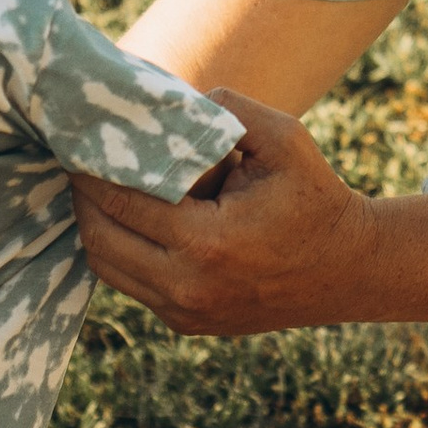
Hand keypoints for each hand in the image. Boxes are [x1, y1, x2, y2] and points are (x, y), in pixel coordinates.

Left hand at [75, 92, 381, 336]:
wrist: (348, 269)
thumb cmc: (314, 196)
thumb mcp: (283, 138)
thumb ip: (225, 109)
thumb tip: (166, 104)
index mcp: (208, 242)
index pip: (122, 201)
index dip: (92, 168)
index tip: (79, 137)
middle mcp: (188, 287)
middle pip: (100, 237)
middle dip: (83, 195)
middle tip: (79, 157)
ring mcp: (185, 312)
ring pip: (106, 266)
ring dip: (96, 223)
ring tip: (98, 184)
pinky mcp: (187, 323)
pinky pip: (130, 283)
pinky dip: (120, 247)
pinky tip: (128, 214)